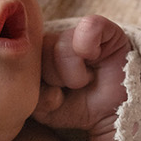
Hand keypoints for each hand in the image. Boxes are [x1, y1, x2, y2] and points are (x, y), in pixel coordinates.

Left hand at [33, 15, 130, 135]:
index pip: (24, 57)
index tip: (56, 98)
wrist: (116, 115)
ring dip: (75, 73)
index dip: (38, 83)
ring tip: (87, 80)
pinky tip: (96, 59)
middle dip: (56, 78)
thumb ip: (36, 98)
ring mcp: (80, 33)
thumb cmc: (80, 108)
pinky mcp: (106, 30)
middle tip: (74, 87)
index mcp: (39, 54)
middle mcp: (57, 38)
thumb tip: (48, 89)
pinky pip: (90, 26)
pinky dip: (90, 45)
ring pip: (63, 44)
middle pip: (41, 50)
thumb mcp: (49, 111)